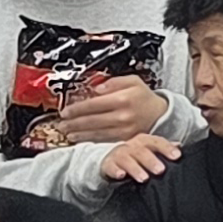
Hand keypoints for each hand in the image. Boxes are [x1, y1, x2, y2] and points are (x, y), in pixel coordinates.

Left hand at [50, 75, 166, 146]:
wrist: (161, 114)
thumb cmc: (144, 97)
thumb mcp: (132, 81)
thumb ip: (114, 82)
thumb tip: (97, 88)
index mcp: (122, 99)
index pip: (93, 104)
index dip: (77, 109)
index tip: (65, 111)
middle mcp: (122, 115)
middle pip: (92, 120)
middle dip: (74, 123)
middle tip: (61, 124)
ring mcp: (124, 130)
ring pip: (97, 133)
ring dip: (80, 134)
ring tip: (68, 133)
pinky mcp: (126, 139)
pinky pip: (105, 140)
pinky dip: (92, 140)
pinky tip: (82, 139)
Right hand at [96, 132, 181, 187]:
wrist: (109, 160)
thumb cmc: (134, 156)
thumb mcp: (149, 151)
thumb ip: (163, 148)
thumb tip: (180, 146)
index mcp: (144, 141)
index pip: (157, 142)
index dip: (167, 148)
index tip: (177, 156)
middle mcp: (131, 146)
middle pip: (142, 151)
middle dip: (152, 160)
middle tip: (161, 170)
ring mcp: (118, 154)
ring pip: (127, 159)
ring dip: (135, 168)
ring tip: (144, 178)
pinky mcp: (108, 164)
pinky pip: (110, 167)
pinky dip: (115, 171)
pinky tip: (121, 175)